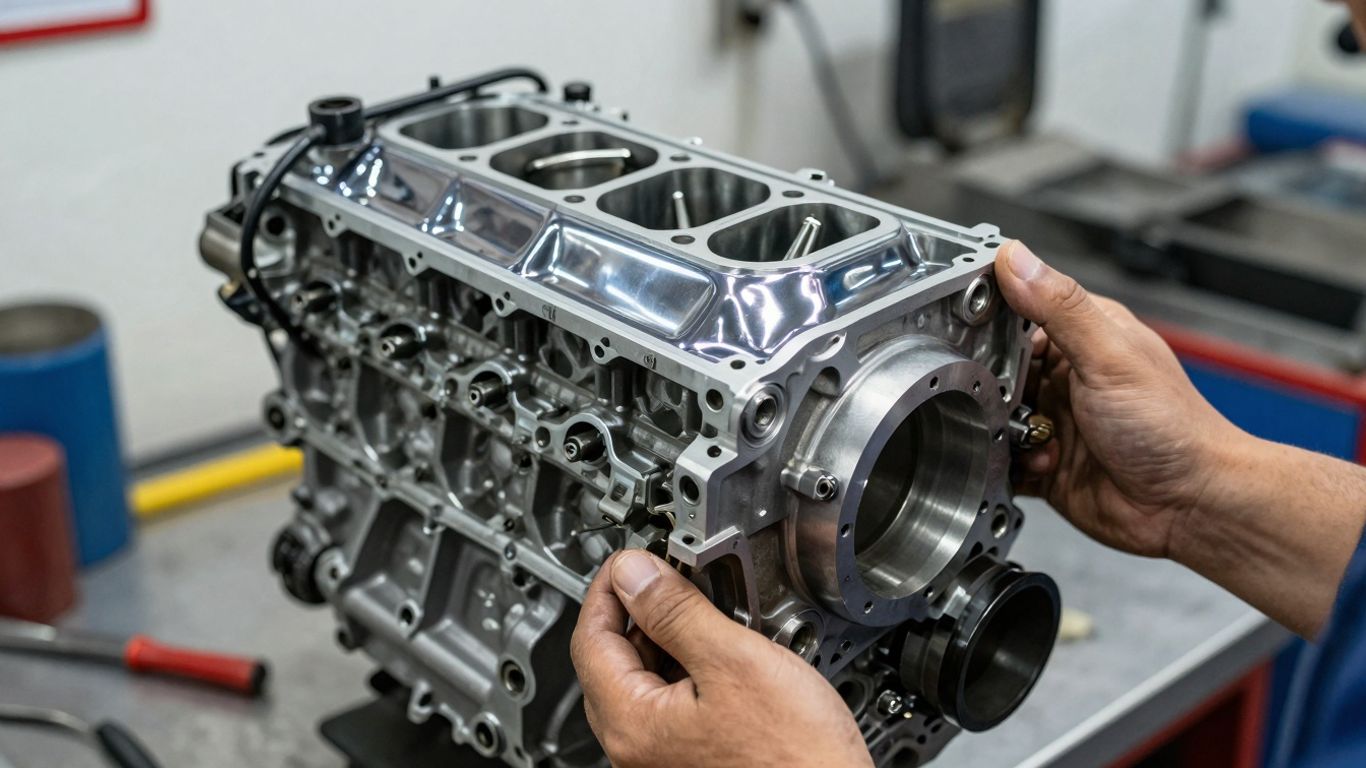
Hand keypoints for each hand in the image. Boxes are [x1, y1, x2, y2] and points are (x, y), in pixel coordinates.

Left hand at [570, 550, 872, 767]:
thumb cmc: (796, 758)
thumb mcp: (734, 662)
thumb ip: (675, 611)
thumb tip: (634, 573)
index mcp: (632, 725)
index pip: (590, 637)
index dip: (611, 587)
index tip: (633, 560)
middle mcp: (637, 751)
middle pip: (614, 661)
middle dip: (642, 612)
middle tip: (674, 578)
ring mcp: (662, 760)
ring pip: (645, 683)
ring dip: (669, 642)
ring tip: (711, 616)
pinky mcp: (691, 763)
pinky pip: (672, 706)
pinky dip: (689, 672)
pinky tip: (724, 659)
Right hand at [995, 241, 1365, 636]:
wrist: (1191, 506)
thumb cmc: (1173, 430)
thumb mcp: (1109, 357)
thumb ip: (1060, 307)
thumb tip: (1016, 259)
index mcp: (1084, 335)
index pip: (1018, 311)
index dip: (989, 320)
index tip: (966, 332)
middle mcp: (1068, 375)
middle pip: (998, 368)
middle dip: (992, 387)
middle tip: (1005, 397)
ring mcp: (1057, 418)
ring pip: (996, 415)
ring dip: (1003, 429)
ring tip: (1033, 434)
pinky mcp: (1048, 460)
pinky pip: (1005, 458)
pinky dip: (1011, 463)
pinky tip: (1040, 463)